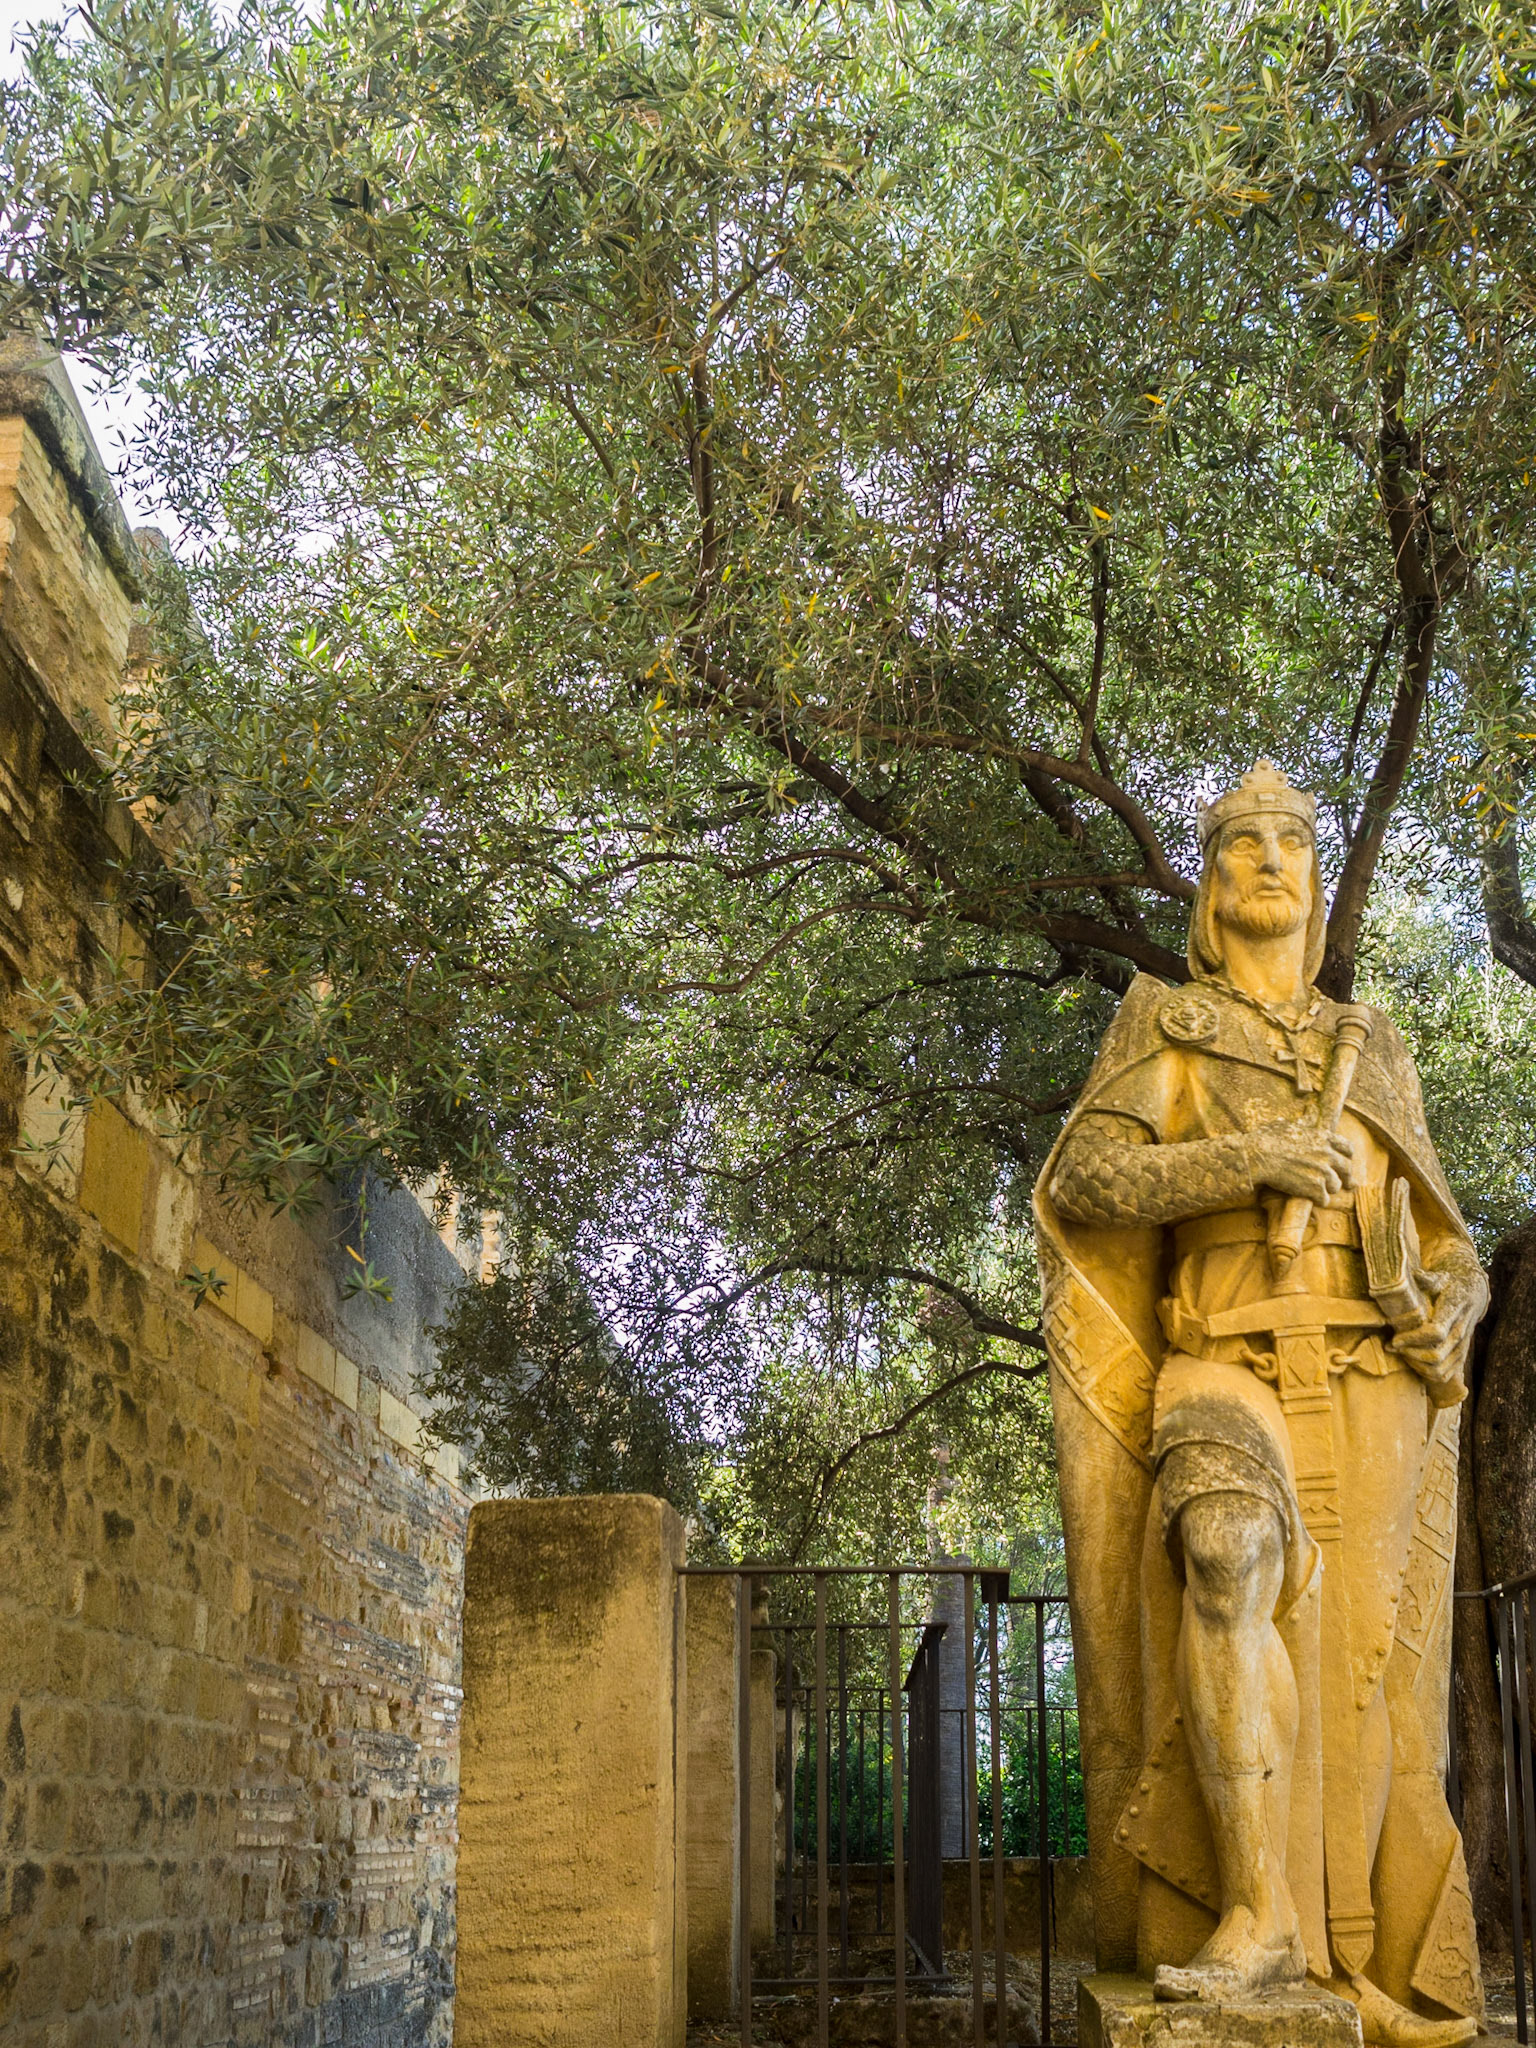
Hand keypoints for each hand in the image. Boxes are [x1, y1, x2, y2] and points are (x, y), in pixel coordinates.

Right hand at [1244, 1119, 1359, 1205]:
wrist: (1258, 1156)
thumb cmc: (1266, 1139)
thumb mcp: (1283, 1126)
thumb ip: (1296, 1126)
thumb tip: (1289, 1121)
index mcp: (1323, 1137)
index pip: (1347, 1147)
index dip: (1347, 1156)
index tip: (1346, 1161)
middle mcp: (1327, 1154)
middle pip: (1347, 1169)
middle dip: (1347, 1178)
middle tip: (1347, 1185)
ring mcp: (1323, 1172)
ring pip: (1336, 1186)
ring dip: (1328, 1189)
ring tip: (1320, 1191)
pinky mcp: (1314, 1188)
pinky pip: (1324, 1199)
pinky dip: (1319, 1201)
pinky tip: (1313, 1200)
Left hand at [1392, 1246, 1488, 1403]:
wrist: (1472, 1293)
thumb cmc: (1448, 1284)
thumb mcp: (1439, 1277)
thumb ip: (1426, 1278)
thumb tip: (1412, 1274)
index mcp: (1453, 1310)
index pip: (1435, 1332)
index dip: (1413, 1338)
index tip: (1394, 1338)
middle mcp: (1460, 1331)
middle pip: (1436, 1355)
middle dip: (1410, 1354)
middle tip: (1393, 1345)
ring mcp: (1462, 1346)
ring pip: (1440, 1369)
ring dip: (1416, 1365)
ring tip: (1401, 1353)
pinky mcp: (1460, 1356)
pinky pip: (1444, 1374)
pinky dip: (1426, 1373)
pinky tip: (1412, 1361)